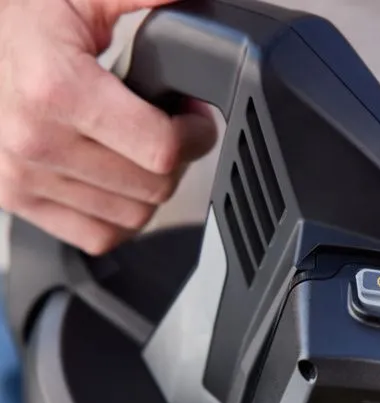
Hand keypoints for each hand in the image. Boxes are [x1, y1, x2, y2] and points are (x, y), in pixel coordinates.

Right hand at [0, 0, 216, 254]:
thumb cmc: (17, 20)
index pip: (162, 149)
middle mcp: (34, 140)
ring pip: (132, 217)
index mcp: (57, 90)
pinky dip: (119, 216)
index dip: (195, 133)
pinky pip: (97, 236)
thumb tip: (191, 4)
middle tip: (168, 129)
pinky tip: (117, 180)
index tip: (194, 117)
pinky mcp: (15, 198)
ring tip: (139, 149)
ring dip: (149, 188)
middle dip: (176, 158)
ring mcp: (21, 175)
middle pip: (153, 187)